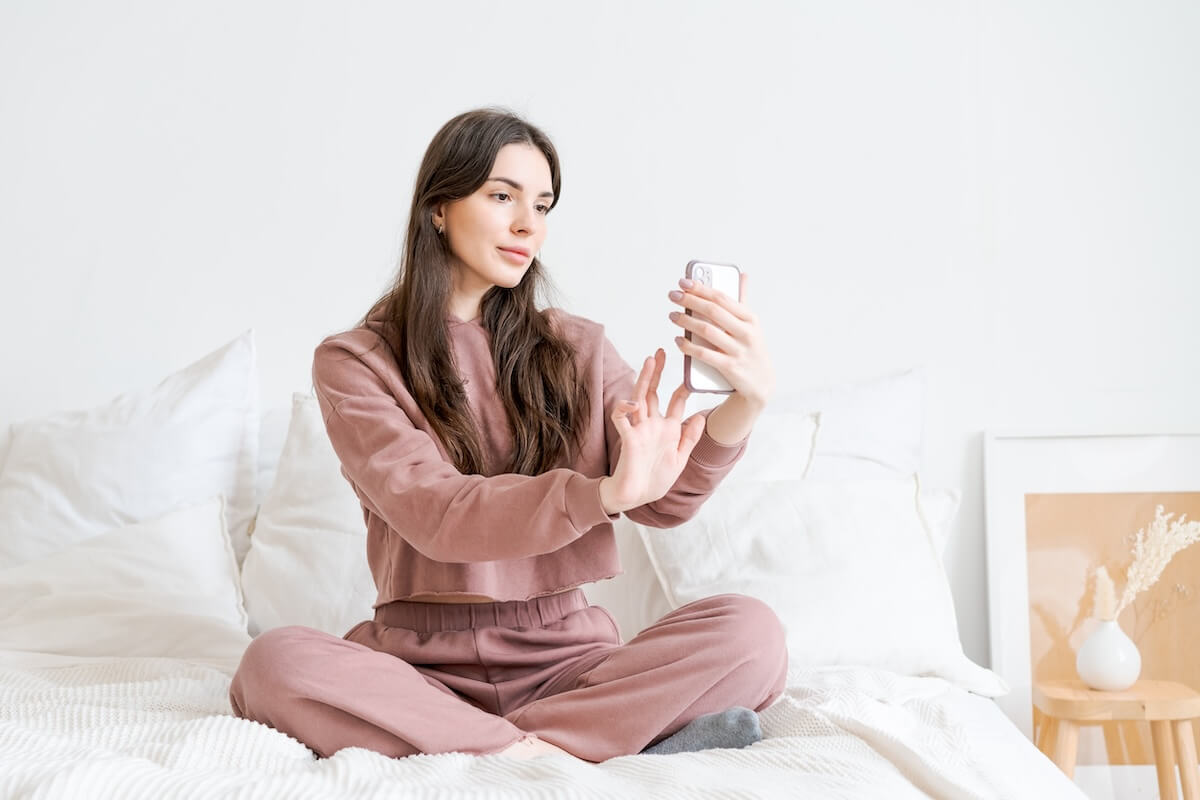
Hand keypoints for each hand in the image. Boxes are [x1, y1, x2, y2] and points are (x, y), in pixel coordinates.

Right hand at [599, 349, 705, 514]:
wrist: (635, 498)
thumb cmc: (655, 481)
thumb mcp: (680, 459)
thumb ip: (689, 438)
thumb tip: (700, 417)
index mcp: (666, 430)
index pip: (675, 403)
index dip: (682, 388)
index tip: (690, 375)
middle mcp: (652, 425)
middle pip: (653, 392)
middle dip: (656, 372)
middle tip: (661, 352)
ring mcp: (639, 430)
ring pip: (639, 398)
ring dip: (643, 380)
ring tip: (649, 361)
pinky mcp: (628, 439)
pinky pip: (622, 419)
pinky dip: (625, 408)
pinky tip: (632, 403)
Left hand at [667, 272, 774, 408]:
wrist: (761, 383)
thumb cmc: (752, 349)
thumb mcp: (752, 325)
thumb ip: (743, 301)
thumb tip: (742, 276)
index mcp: (750, 318)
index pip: (722, 297)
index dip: (701, 288)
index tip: (684, 282)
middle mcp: (746, 332)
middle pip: (713, 311)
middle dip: (690, 301)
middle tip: (673, 296)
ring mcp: (738, 350)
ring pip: (707, 330)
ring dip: (686, 321)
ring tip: (673, 316)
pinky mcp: (730, 367)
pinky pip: (704, 354)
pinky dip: (689, 346)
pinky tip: (678, 340)